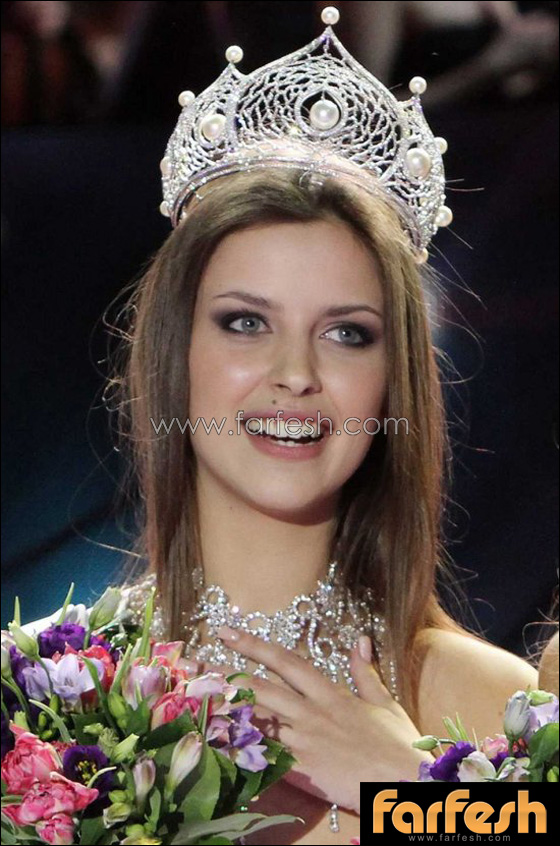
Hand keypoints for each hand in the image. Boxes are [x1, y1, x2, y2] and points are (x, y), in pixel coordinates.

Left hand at [190, 626, 432, 812]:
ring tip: (198, 697)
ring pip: (258, 719)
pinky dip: (241, 749)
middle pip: (262, 687)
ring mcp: (305, 741)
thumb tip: (360, 639)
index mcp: (329, 693)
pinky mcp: (302, 770)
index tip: (227, 632)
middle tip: (195, 665)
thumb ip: (365, 671)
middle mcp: (311, 711)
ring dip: (227, 707)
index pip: (286, 661)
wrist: (405, 781)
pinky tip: (217, 743)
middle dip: (227, 674)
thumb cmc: (397, 744)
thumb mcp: (383, 702)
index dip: (254, 645)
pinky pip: (265, 756)